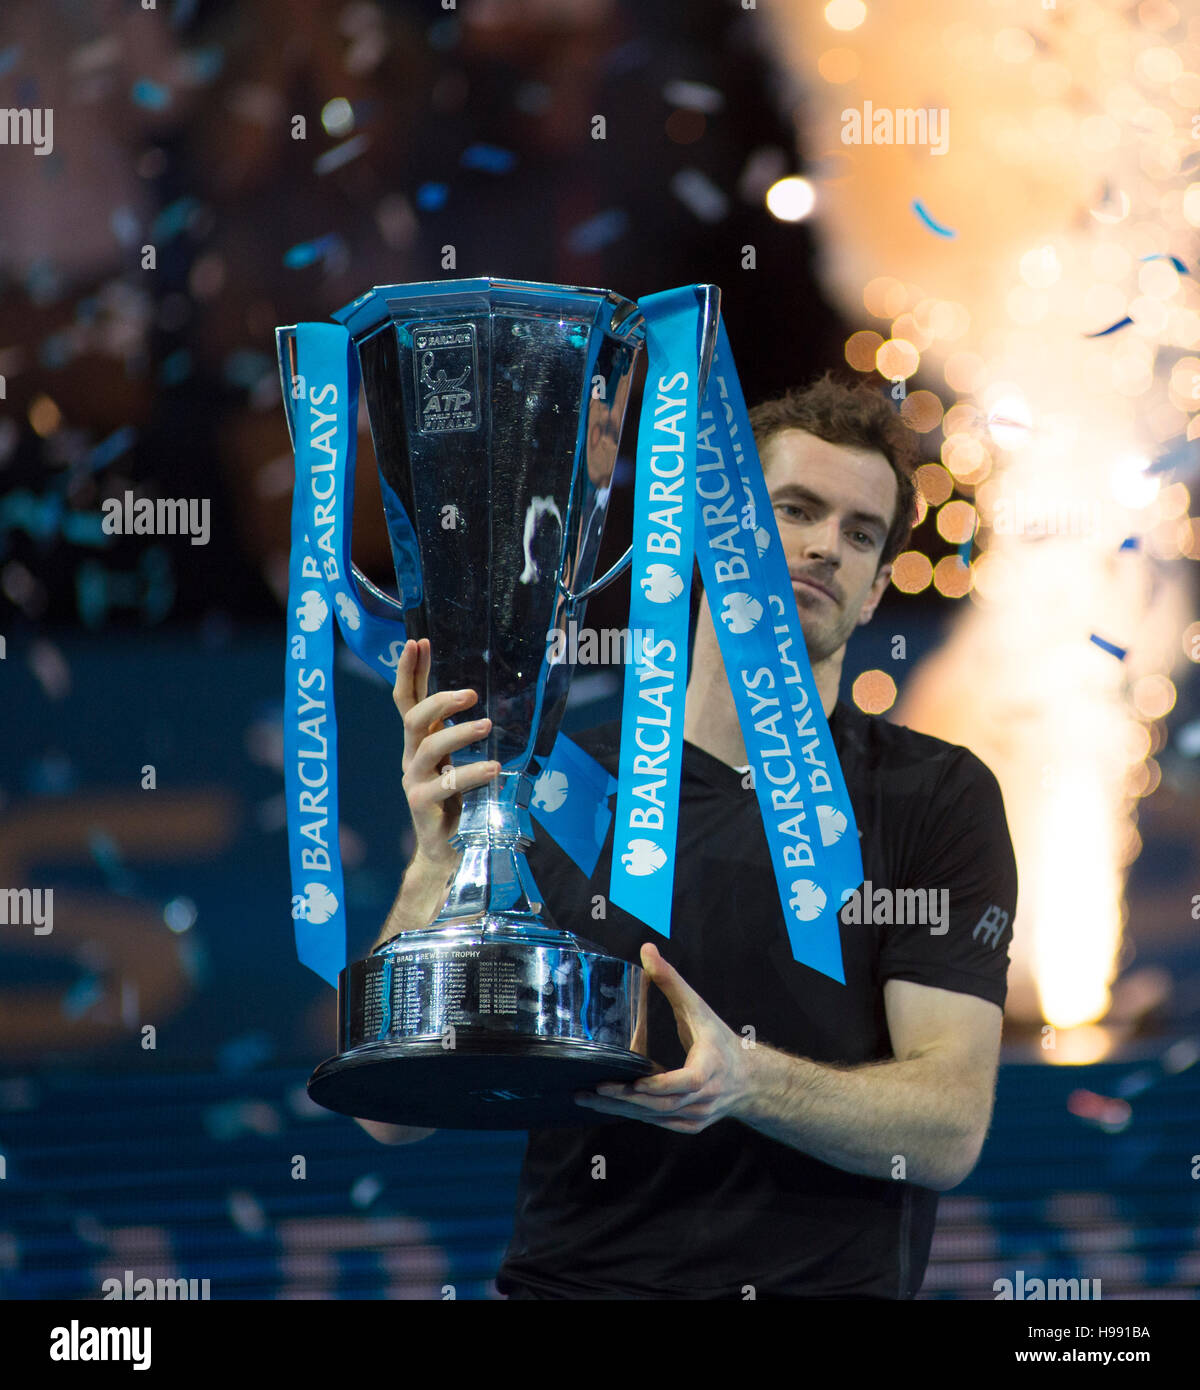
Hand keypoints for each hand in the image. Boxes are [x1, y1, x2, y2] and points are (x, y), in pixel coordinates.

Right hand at [395, 638, 499, 871]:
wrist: (447, 850)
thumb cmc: (458, 801)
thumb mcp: (458, 761)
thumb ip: (463, 736)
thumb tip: (491, 703)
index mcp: (420, 741)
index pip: (409, 699)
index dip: (411, 671)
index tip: (418, 642)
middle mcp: (412, 756)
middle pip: (414, 718)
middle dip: (439, 699)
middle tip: (471, 693)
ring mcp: (414, 779)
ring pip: (430, 747)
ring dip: (460, 733)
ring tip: (487, 726)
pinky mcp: (422, 803)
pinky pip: (446, 784)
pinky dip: (471, 773)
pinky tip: (494, 770)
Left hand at [574, 943, 749, 1132]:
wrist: (749, 1080)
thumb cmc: (719, 1041)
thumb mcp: (698, 1008)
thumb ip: (670, 981)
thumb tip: (647, 950)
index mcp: (710, 1068)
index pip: (688, 1082)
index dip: (661, 1085)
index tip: (635, 1083)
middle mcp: (704, 1096)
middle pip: (663, 1104)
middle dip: (626, 1098)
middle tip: (594, 1089)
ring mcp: (696, 1115)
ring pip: (655, 1116)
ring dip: (621, 1109)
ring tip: (586, 1098)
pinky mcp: (688, 1125)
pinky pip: (657, 1122)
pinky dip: (633, 1114)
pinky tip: (606, 1107)